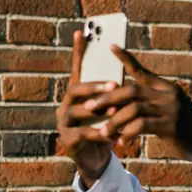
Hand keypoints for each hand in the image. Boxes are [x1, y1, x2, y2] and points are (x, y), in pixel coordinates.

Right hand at [56, 31, 115, 187]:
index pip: (78, 69)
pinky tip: (111, 133)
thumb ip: (114, 92)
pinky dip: (98, 133)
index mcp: (78, 94)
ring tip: (115, 110)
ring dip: (97, 109)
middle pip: (74, 88)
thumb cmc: (107, 129)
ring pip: (76, 110)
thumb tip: (127, 69)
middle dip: (94, 85)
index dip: (79, 52)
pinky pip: (81, 134)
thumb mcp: (112, 109)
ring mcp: (64, 122)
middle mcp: (66, 105)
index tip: (82, 32)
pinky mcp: (67, 140)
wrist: (99, 158)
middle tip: (115, 84)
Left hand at [85, 46, 191, 171]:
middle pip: (130, 90)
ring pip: (133, 109)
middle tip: (89, 106)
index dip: (126, 59)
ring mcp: (171, 109)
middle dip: (107, 98)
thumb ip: (152, 105)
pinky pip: (141, 126)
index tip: (110, 47)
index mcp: (167, 88)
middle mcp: (169, 95)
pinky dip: (127, 134)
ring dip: (114, 121)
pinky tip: (120, 143)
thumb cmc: (186, 130)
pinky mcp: (171, 126)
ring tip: (103, 131)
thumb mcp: (170, 112)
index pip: (142, 71)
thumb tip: (126, 105)